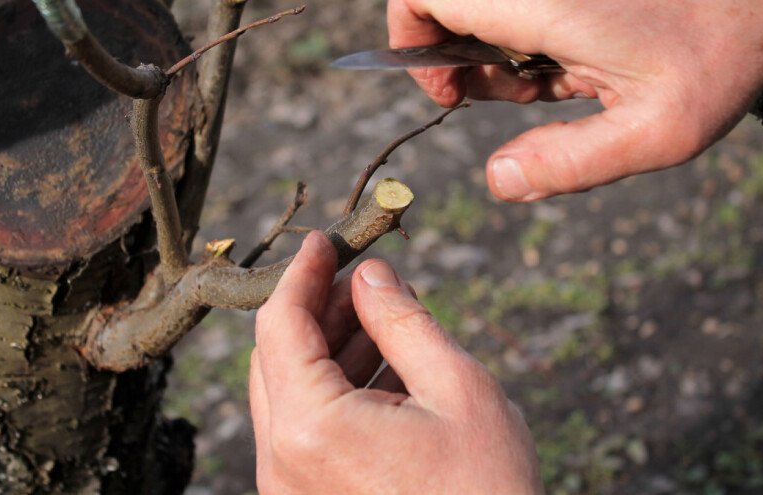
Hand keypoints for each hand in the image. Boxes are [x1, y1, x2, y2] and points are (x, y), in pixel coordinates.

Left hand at [250, 231, 543, 494]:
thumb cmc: (485, 492)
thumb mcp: (456, 389)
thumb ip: (404, 320)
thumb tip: (371, 273)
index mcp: (311, 427)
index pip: (280, 323)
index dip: (301, 273)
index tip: (325, 241)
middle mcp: (283, 460)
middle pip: (277, 356)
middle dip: (318, 308)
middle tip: (363, 279)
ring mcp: (291, 486)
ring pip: (290, 391)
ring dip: (329, 345)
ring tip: (381, 317)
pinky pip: (306, 427)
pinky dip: (334, 387)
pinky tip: (381, 366)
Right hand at [388, 0, 762, 200]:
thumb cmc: (717, 57)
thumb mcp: (657, 133)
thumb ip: (571, 162)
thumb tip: (498, 181)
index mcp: (543, 3)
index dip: (411, 40)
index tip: (448, 91)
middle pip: (448, 5)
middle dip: (457, 61)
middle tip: (509, 98)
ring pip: (483, 13)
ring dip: (496, 59)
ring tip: (551, 88)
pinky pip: (517, 14)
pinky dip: (526, 48)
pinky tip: (571, 71)